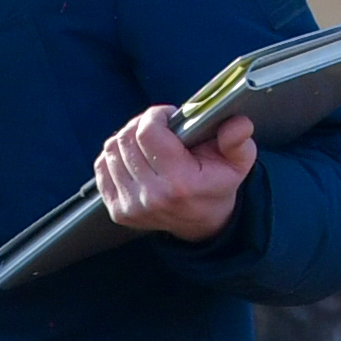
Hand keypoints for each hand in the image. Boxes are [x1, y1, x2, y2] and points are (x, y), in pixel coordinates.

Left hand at [86, 96, 251, 243]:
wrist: (202, 224)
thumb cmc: (217, 186)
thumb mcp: (237, 164)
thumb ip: (238, 142)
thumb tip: (237, 124)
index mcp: (179, 183)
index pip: (148, 133)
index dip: (156, 115)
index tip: (168, 116)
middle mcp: (151, 196)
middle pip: (126, 139)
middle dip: (141, 124)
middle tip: (158, 126)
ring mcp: (131, 206)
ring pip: (111, 150)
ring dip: (127, 138)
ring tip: (147, 141)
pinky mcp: (117, 210)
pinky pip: (103, 167)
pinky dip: (115, 156)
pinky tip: (135, 157)